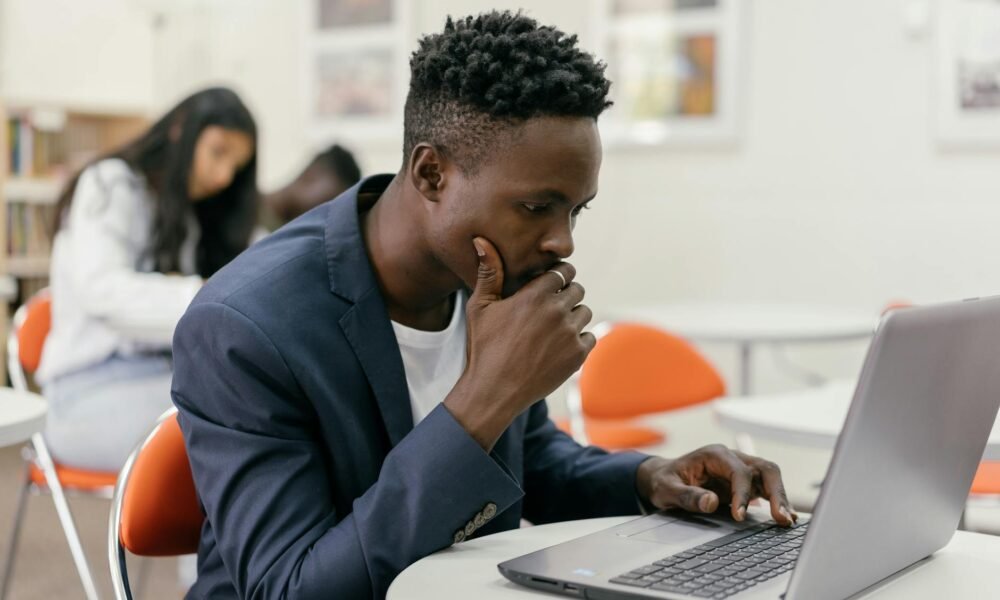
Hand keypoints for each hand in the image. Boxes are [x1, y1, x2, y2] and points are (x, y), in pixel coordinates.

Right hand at [443, 237, 594, 449]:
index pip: (563, 271)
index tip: (550, 284)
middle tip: (549, 308)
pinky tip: (557, 346)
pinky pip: (589, 336)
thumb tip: (482, 240)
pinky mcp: (578, 355)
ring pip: (583, 312)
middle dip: (565, 295)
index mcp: (535, 294)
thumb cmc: (483, 347)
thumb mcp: (480, 307)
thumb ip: (489, 272)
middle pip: (577, 289)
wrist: (493, 391)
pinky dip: (577, 339)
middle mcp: (557, 311)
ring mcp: (570, 334)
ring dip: (572, 316)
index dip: (558, 276)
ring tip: (551, 328)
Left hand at [636, 445, 797, 526]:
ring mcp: (741, 470)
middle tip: (781, 517)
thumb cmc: (665, 481)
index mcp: (714, 455)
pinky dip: (777, 502)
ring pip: (770, 478)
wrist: (662, 478)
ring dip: (781, 498)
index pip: (739, 471)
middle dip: (776, 492)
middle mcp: (732, 459)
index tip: (739, 516)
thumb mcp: (667, 489)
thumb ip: (687, 496)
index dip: (742, 494)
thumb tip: (711, 502)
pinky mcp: (744, 483)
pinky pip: (766, 490)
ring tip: (787, 520)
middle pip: (764, 469)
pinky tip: (785, 517)